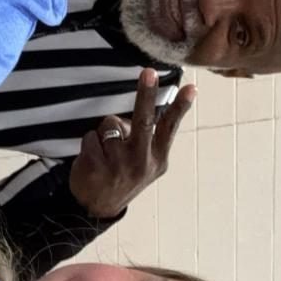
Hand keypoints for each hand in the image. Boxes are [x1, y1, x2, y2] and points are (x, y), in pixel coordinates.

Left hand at [68, 69, 195, 219]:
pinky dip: (89, 143)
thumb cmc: (123, 176)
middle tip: (148, 72)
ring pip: (109, 124)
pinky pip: (90, 136)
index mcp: (157, 159)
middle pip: (144, 120)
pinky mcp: (95, 166)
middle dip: (146, 93)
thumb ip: (150, 139)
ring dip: (104, 133)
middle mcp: (141, 162)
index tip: (191, 87)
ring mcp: (118, 165)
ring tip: (105, 153)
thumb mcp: (146, 165)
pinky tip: (92, 160)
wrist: (96, 208)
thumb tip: (147, 104)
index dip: (180, 106)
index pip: (170, 127)